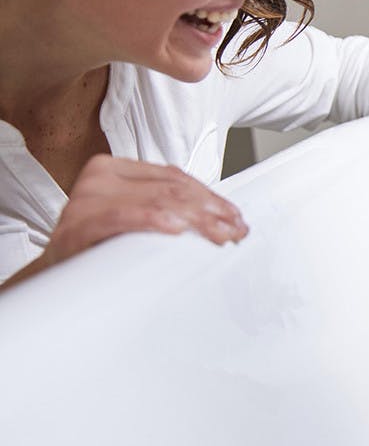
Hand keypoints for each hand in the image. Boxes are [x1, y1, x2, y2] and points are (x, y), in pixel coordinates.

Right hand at [40, 154, 247, 267]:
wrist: (54, 276)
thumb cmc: (98, 247)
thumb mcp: (135, 219)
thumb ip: (164, 208)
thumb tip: (219, 218)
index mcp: (115, 168)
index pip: (174, 177)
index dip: (211, 197)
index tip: (235, 217)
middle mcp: (100, 176)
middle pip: (171, 189)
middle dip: (211, 211)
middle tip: (236, 231)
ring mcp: (87, 197)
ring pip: (157, 201)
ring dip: (197, 221)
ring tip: (221, 236)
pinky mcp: (78, 223)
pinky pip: (124, 217)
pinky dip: (154, 221)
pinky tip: (177, 229)